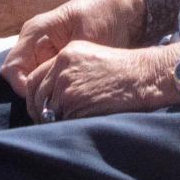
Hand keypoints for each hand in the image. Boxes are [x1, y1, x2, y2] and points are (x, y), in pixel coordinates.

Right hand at [3, 0, 146, 97]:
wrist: (122, 5)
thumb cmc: (104, 15)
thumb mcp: (86, 39)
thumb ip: (67, 62)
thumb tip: (57, 89)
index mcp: (35, 32)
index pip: (12, 69)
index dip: (24, 88)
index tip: (46, 98)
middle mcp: (33, 41)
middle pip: (20, 78)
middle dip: (36, 94)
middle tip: (57, 105)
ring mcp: (43, 49)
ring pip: (33, 80)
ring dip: (46, 91)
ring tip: (66, 99)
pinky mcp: (55, 57)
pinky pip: (47, 77)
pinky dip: (56, 87)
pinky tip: (72, 92)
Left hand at [18, 41, 179, 121]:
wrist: (144, 76)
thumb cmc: (125, 70)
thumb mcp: (92, 58)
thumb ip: (69, 69)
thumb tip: (52, 93)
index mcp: (66, 54)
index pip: (35, 78)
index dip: (35, 95)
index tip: (39, 106)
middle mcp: (62, 68)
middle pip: (37, 95)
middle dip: (40, 111)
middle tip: (47, 121)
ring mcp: (67, 87)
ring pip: (49, 110)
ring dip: (57, 119)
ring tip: (71, 122)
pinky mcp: (74, 104)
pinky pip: (63, 121)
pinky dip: (70, 125)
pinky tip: (83, 122)